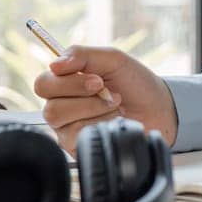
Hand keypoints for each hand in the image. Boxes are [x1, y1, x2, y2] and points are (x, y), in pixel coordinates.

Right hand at [34, 44, 179, 153]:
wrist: (158, 109)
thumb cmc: (134, 83)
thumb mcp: (112, 59)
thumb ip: (82, 55)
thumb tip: (55, 64)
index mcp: (65, 82)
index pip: (43, 84)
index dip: (68, 83)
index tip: (98, 79)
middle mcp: (61, 105)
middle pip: (50, 107)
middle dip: (85, 99)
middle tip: (111, 94)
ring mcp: (68, 128)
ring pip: (63, 124)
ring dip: (96, 111)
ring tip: (115, 107)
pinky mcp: (77, 146)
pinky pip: (76, 138)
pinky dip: (100, 125)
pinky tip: (112, 122)